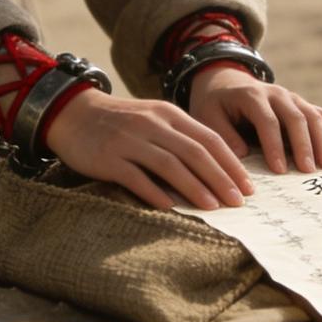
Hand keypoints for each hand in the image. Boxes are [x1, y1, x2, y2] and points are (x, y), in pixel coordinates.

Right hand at [42, 87, 252, 211]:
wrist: (74, 113)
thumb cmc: (121, 122)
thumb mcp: (153, 119)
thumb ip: (179, 138)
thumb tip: (213, 169)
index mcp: (168, 114)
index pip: (208, 138)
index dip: (230, 163)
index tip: (247, 185)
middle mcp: (153, 124)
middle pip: (195, 152)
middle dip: (220, 178)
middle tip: (239, 200)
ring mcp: (130, 140)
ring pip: (170, 164)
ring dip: (195, 187)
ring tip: (214, 206)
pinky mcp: (109, 157)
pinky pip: (136, 177)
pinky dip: (155, 192)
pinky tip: (171, 207)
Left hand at [189, 65, 321, 174]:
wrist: (225, 82)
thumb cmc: (215, 105)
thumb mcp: (208, 116)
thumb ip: (223, 134)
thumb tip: (243, 156)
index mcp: (251, 95)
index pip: (267, 120)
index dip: (273, 145)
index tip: (278, 170)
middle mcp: (276, 93)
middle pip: (296, 117)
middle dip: (304, 145)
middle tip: (308, 172)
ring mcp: (292, 98)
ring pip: (313, 115)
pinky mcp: (301, 105)